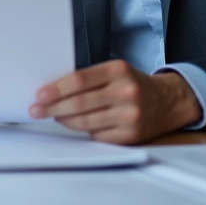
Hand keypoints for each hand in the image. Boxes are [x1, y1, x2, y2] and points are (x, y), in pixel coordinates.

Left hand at [30, 60, 201, 143]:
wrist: (168, 101)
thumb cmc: (134, 85)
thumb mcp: (116, 72)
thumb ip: (89, 79)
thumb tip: (54, 91)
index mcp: (119, 71)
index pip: (80, 80)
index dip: (56, 89)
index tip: (40, 94)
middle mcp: (126, 92)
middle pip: (80, 103)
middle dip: (53, 108)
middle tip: (37, 109)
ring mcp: (129, 115)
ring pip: (85, 122)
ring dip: (64, 120)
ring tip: (54, 116)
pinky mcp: (130, 135)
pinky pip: (97, 135)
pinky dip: (83, 130)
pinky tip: (77, 124)